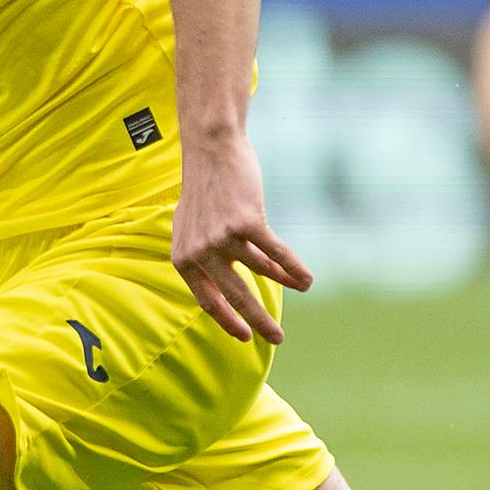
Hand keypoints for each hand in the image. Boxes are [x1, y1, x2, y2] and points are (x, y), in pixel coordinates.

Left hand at [171, 129, 310, 343]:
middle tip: (276, 339)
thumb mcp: (193, 227)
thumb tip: (234, 285)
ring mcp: (222, 238)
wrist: (211, 150)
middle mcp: (200, 252)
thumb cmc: (205, 189)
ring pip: (261, 272)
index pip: (207, 300)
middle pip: (235, 296)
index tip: (244, 337)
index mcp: (182, 258)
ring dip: (285, 282)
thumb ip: (205, 256)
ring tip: (302, 289)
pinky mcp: (246, 223)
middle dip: (258, 321)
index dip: (227, 320)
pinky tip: (306, 280)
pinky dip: (293, 268)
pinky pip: (276, 254)